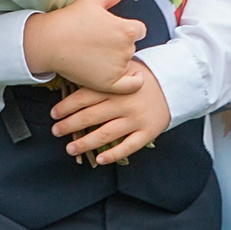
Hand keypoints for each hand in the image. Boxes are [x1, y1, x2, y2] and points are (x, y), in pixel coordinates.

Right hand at [20, 0, 145, 91]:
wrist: (48, 42)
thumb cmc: (69, 20)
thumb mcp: (93, 0)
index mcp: (127, 29)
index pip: (139, 30)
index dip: (127, 29)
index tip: (114, 30)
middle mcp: (126, 49)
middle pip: (132, 47)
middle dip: (120, 44)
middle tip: (100, 42)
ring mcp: (118, 67)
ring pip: (127, 63)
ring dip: (119, 61)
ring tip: (98, 54)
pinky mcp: (108, 83)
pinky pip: (130, 86)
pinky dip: (134, 82)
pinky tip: (131, 77)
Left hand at [51, 59, 171, 163]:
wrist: (176, 83)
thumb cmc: (144, 79)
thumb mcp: (125, 70)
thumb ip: (104, 77)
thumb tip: (75, 81)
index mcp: (115, 88)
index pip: (84, 97)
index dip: (66, 107)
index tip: (54, 114)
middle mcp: (124, 104)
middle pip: (90, 117)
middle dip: (69, 125)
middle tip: (56, 131)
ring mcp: (136, 119)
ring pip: (105, 134)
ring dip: (85, 143)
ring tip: (70, 148)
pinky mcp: (147, 132)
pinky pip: (128, 146)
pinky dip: (113, 154)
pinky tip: (100, 159)